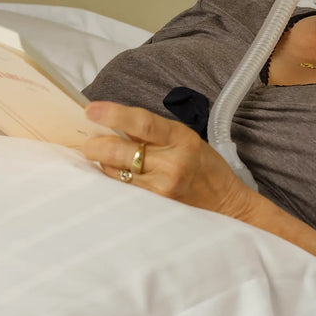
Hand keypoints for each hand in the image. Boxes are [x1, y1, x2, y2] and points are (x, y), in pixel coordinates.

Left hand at [81, 101, 255, 219]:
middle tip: (89, 141)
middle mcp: (171, 164)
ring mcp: (162, 188)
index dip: (113, 114)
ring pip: (114, 172)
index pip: (142, 123)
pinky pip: (122, 189)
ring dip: (104, 163)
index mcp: (181, 138)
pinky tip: (117, 175)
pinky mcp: (155, 206)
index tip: (91, 110)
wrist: (226, 204)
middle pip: (118, 151)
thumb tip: (113, 122)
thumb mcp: (185, 139)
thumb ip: (153, 132)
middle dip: (95, 144)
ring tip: (106, 158)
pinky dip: (114, 180)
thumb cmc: (204, 167)